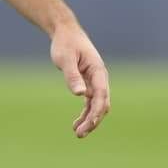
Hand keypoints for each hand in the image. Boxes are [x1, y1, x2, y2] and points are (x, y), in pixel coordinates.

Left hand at [49, 23, 110, 137]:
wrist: (65, 33)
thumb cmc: (65, 43)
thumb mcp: (66, 58)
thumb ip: (72, 76)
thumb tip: (81, 94)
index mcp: (98, 71)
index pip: (101, 95)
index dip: (96, 111)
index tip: (88, 123)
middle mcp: (100, 78)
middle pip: (101, 104)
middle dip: (93, 120)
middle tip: (80, 134)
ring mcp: (95, 82)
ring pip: (96, 106)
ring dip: (89, 120)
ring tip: (78, 133)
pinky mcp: (88, 84)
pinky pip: (90, 102)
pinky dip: (85, 113)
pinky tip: (77, 123)